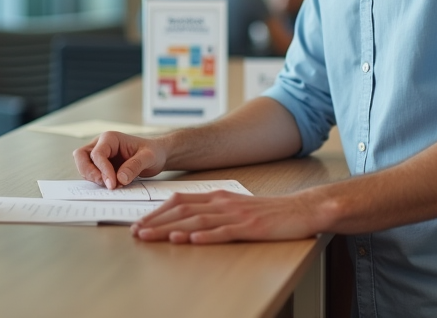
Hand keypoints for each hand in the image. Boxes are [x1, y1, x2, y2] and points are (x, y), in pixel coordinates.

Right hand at [73, 132, 166, 188]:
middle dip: (89, 172)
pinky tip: (112, 185)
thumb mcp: (148, 157)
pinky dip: (97, 181)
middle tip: (104, 185)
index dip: (103, 170)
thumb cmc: (152, 152)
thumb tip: (120, 179)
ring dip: (93, 178)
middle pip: (81, 156)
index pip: (98, 153)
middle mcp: (101, 145)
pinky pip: (91, 174)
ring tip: (112, 186)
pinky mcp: (100, 167)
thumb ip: (134, 166)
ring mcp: (99, 156)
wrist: (156, 156)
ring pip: (83, 166)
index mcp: (110, 138)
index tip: (112, 184)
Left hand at [131, 190, 319, 243]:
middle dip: (156, 222)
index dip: (157, 211)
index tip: (140, 222)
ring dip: (172, 229)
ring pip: (198, 221)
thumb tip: (186, 220)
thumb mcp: (235, 206)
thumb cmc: (267, 212)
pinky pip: (224, 232)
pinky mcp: (250, 228)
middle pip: (183, 210)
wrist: (300, 210)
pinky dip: (206, 236)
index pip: (180, 201)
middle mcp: (223, 202)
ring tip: (153, 237)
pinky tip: (191, 240)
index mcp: (218, 196)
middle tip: (137, 232)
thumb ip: (213, 210)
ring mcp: (236, 215)